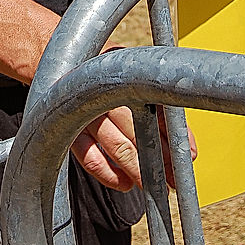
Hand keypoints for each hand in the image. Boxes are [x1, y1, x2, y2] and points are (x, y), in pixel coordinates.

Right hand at [70, 45, 197, 190]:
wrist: (55, 58)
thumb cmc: (100, 67)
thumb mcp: (128, 68)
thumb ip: (152, 96)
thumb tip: (183, 136)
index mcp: (124, 72)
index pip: (156, 105)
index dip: (175, 133)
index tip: (189, 155)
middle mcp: (105, 91)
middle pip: (140, 129)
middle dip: (160, 157)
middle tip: (174, 179)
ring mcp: (85, 112)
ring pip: (117, 146)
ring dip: (138, 170)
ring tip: (153, 186)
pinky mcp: (71, 130)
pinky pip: (90, 158)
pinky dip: (108, 174)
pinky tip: (124, 183)